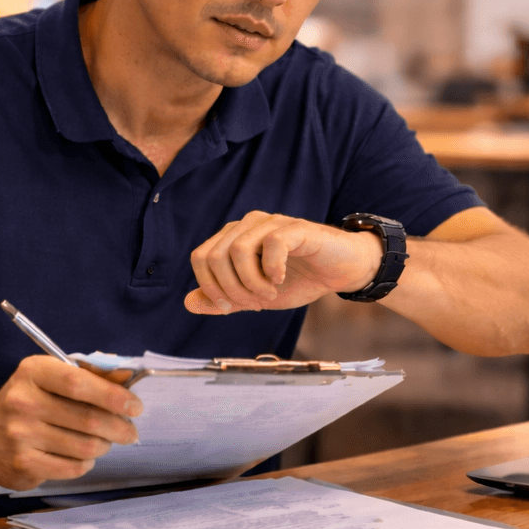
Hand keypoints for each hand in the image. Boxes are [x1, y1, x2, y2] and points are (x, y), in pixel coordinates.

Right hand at [0, 355, 141, 490]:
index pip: (79, 383)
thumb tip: (128, 375)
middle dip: (119, 427)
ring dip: (103, 446)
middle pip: (89, 419)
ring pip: (85, 447)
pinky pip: (73, 468)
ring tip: (103, 442)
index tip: (135, 406)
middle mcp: (23, 402)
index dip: (113, 395)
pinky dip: (85, 462)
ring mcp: (20, 436)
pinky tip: (80, 455)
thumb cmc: (26, 401)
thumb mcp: (50, 377)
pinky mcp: (23, 465)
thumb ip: (89, 374)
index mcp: (33, 372)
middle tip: (130, 431)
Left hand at [184, 211, 381, 314]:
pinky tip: (282, 278)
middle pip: (215, 255)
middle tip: (256, 301)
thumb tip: (188, 302)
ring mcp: (272, 223)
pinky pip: (271, 243)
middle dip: (232, 288)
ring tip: (271, 292)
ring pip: (238, 249)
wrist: (340, 272)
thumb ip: (224, 300)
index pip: (201, 257)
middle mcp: (248, 224)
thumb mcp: (256, 297)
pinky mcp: (296, 228)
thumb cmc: (300, 279)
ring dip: (251, 282)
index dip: (211, 287)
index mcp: (234, 238)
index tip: (233, 306)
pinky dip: (272, 269)